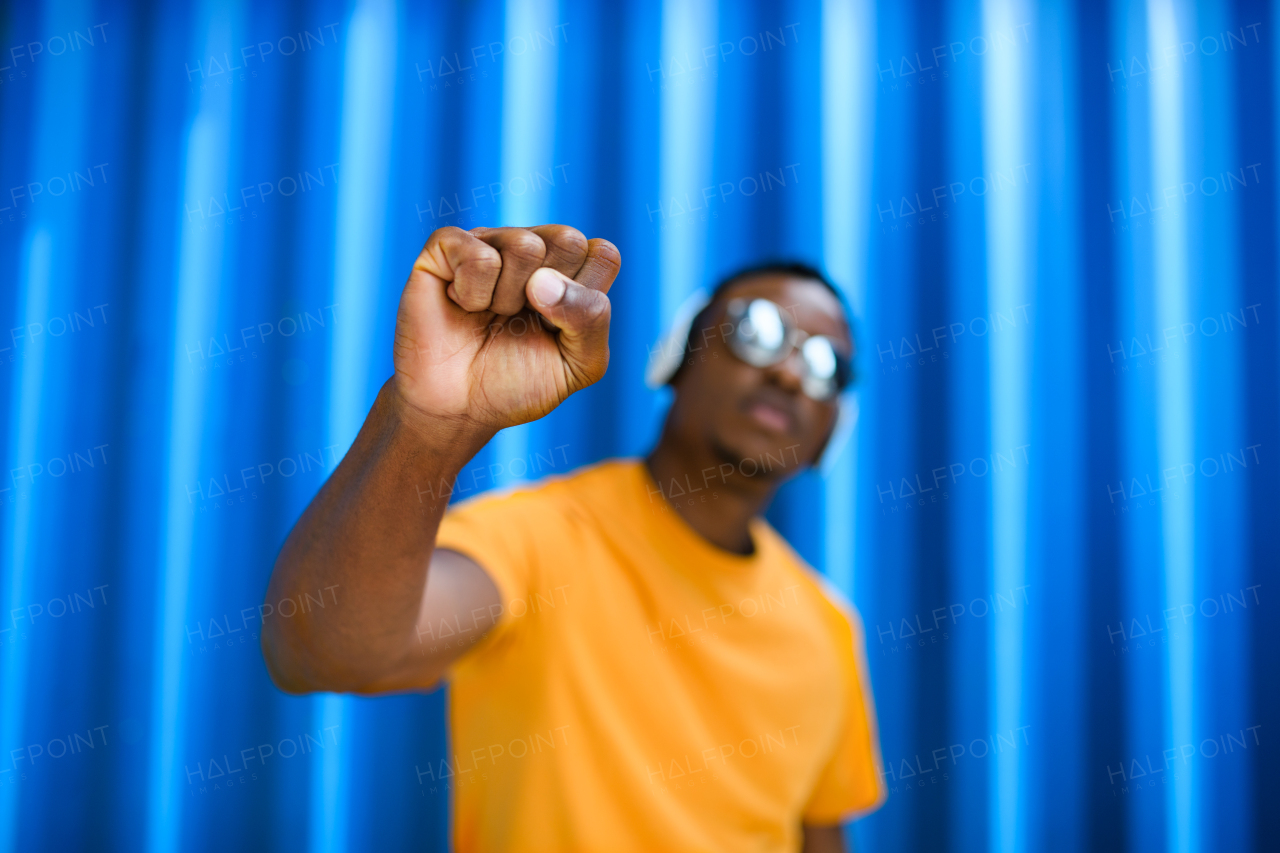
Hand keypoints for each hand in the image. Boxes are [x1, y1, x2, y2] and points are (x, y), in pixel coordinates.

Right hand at [392, 225, 620, 429]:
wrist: (458, 409)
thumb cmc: (518, 384)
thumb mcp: (578, 365)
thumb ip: (591, 321)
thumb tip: (543, 280)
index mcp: (569, 270)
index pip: (603, 254)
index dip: (584, 298)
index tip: (558, 328)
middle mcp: (532, 248)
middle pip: (568, 239)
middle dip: (549, 297)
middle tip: (522, 321)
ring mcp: (489, 242)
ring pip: (524, 245)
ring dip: (507, 299)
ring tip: (490, 316)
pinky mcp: (446, 247)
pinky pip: (477, 256)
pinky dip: (471, 295)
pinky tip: (461, 305)